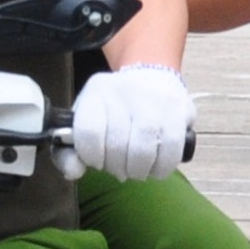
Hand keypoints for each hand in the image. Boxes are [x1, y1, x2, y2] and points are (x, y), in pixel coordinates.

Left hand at [64, 63, 193, 182]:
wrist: (152, 77)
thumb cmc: (115, 108)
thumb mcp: (86, 120)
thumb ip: (70, 150)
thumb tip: (73, 171)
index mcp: (96, 92)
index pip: (88, 132)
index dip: (92, 156)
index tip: (97, 160)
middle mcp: (124, 92)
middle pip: (117, 145)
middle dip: (116, 166)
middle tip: (120, 167)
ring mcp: (154, 101)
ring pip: (144, 149)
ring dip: (138, 169)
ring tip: (137, 168)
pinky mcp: (179, 112)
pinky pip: (170, 151)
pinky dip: (161, 167)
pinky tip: (156, 166)